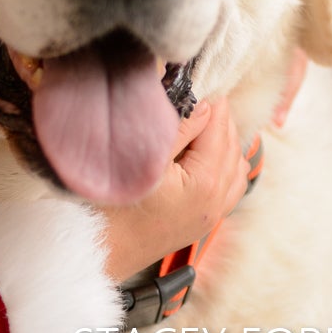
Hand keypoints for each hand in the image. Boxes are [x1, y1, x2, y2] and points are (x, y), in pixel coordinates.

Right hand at [98, 100, 250, 282]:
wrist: (95, 255)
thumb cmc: (107, 209)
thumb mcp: (141, 160)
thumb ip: (176, 129)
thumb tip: (202, 102)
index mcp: (205, 183)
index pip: (218, 126)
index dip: (210, 99)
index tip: (200, 77)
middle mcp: (215, 202)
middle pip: (231, 143)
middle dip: (217, 116)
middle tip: (197, 92)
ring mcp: (211, 216)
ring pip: (236, 165)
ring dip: (223, 139)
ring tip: (200, 119)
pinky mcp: (201, 223)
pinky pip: (231, 186)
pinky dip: (226, 163)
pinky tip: (208, 153)